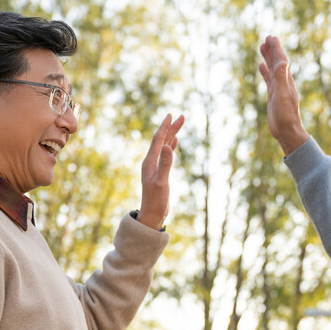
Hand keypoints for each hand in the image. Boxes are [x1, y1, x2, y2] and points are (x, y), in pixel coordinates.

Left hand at [137, 113, 184, 230]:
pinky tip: (174, 142)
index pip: (158, 140)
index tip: (171, 115)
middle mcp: (151, 161)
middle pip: (162, 140)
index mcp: (150, 162)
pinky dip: (171, 146)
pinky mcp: (159, 172)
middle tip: (181, 116)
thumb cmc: (156, 201)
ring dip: (172, 135)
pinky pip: (165, 154)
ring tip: (179, 124)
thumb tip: (168, 146)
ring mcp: (154, 166)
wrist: (152, 214)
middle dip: (171, 127)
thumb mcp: (162, 182)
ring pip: (164, 146)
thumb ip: (165, 164)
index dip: (165, 127)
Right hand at [259, 35, 308, 154]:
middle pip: (277, 61)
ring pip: (272, 68)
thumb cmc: (285, 115)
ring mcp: (278, 88)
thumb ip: (281, 78)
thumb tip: (283, 61)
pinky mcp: (273, 95)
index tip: (270, 37)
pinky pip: (269, 79)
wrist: (287, 131)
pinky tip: (262, 67)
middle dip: (272, 49)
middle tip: (267, 38)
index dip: (276, 48)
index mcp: (286, 80)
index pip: (281, 59)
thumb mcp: (282, 95)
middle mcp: (283, 82)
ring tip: (262, 47)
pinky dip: (265, 71)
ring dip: (268, 57)